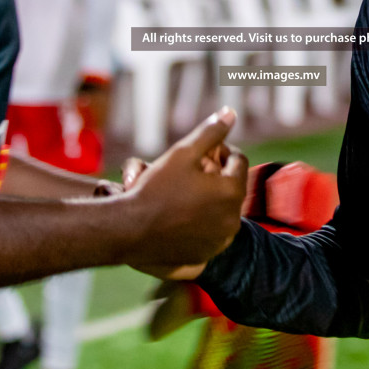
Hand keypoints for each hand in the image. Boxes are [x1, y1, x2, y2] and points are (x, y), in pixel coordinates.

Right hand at [121, 108, 247, 272]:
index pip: (239, 162)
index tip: (206, 150)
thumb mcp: (182, 153)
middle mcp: (232, 219)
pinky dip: (202, 222)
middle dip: (217, 176)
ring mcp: (220, 240)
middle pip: (232, 188)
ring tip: (186, 191)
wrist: (129, 230)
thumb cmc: (155, 188)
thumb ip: (210, 132)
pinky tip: (181, 214)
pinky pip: (211, 232)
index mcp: (231, 191)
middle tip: (193, 170)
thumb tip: (231, 112)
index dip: (223, 150)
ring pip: (222, 211)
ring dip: (211, 199)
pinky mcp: (206, 255)